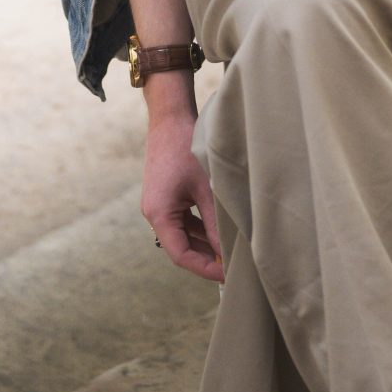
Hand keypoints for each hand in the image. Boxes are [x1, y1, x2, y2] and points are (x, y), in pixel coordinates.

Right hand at [142, 106, 222, 281]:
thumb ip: (215, 222)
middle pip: (181, 247)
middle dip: (207, 258)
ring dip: (206, 244)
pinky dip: (202, 228)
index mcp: (159, 214)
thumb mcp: (206, 188)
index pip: (181, 255)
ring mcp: (160, 205)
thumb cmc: (187, 148)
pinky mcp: (167, 196)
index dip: (205, 268)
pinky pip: (184, 221)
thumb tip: (228, 252)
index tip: (228, 275)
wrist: (171, 117)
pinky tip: (222, 231)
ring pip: (184, 235)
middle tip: (235, 266)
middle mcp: (155, 213)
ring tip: (233, 252)